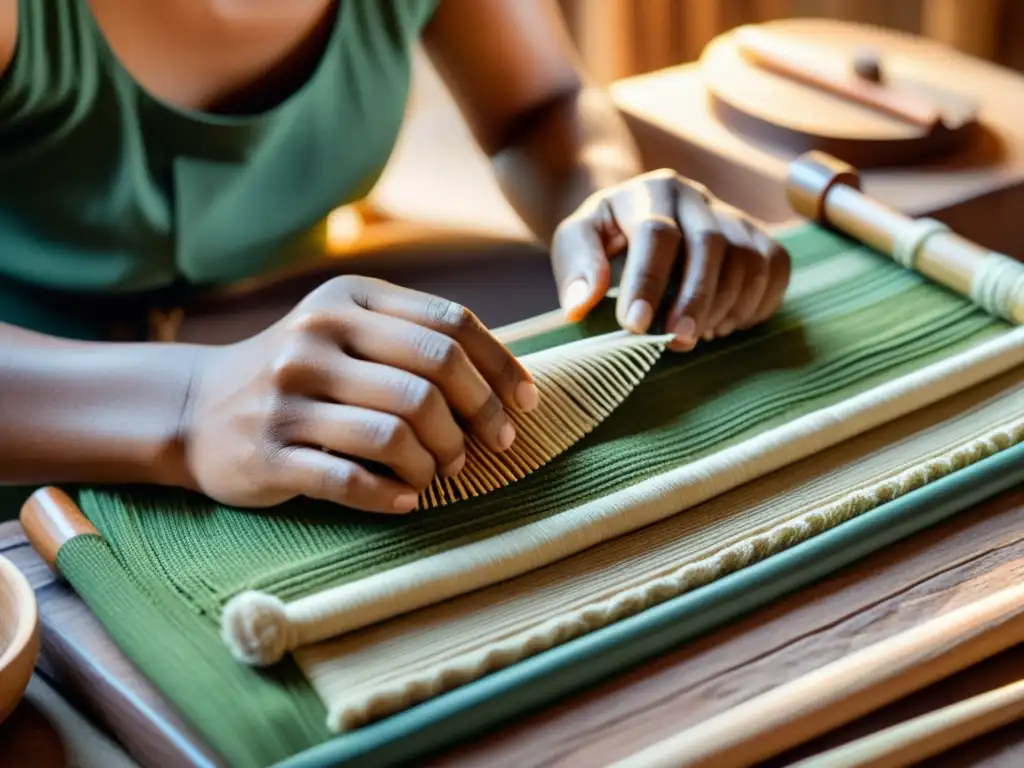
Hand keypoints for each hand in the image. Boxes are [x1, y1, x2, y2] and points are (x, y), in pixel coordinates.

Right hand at [181, 277, 537, 513]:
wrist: (196, 408)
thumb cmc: (299, 373)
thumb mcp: (347, 330)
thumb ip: (416, 338)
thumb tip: (509, 384)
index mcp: (348, 299)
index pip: (450, 325)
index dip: (500, 368)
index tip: (526, 406)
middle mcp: (316, 338)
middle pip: (432, 378)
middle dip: (477, 420)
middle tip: (489, 448)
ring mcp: (288, 395)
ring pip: (398, 432)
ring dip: (435, 462)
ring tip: (438, 473)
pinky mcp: (269, 452)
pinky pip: (351, 479)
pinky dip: (392, 496)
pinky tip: (404, 499)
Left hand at [550, 169, 790, 350]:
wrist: (637, 216)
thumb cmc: (605, 236)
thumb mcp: (576, 241)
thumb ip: (576, 269)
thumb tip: (579, 306)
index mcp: (650, 191)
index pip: (656, 233)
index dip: (647, 282)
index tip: (635, 326)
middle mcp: (696, 196)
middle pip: (711, 244)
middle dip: (696, 298)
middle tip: (678, 340)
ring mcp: (732, 215)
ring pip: (747, 259)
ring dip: (725, 307)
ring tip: (695, 335)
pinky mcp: (757, 236)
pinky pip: (775, 267)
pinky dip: (758, 303)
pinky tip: (725, 324)